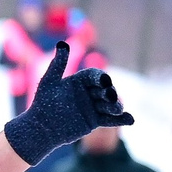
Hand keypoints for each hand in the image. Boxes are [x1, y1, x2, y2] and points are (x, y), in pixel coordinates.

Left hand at [2, 42, 132, 164]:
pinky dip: (120, 120)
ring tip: (117, 109)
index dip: (100, 78)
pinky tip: (131, 120)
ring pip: (109, 104)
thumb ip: (58, 64)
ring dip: (115, 106)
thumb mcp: (49, 83)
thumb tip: (62, 42)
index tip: (104, 81)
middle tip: (109, 96)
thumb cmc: (42, 104)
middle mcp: (88, 92)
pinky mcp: (95, 121)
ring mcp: (93, 106)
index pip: (94, 76)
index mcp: (79, 81)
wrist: (40, 129)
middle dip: (109, 92)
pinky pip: (110, 120)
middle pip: (105, 90)